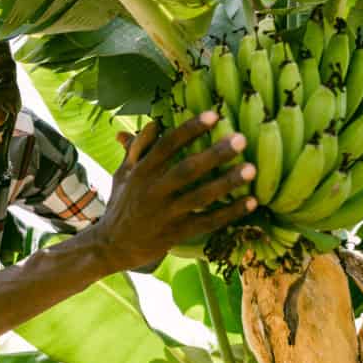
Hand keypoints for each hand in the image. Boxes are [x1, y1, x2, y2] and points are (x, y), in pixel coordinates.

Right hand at [93, 110, 257, 272]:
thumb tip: (154, 122)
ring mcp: (164, 215)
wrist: (110, 247)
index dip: (189, 129)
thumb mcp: (123, 174)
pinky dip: (229, 213)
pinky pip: (206, 223)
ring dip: (226, 183)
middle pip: (186, 170)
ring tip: (252, 169)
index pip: (166, 145)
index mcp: (140, 172)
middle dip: (214, 154)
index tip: (214, 115)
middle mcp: (152, 191)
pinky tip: (251, 203)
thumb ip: (138, 149)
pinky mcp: (175, 235)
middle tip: (240, 139)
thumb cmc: (121, 205)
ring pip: (199, 197)